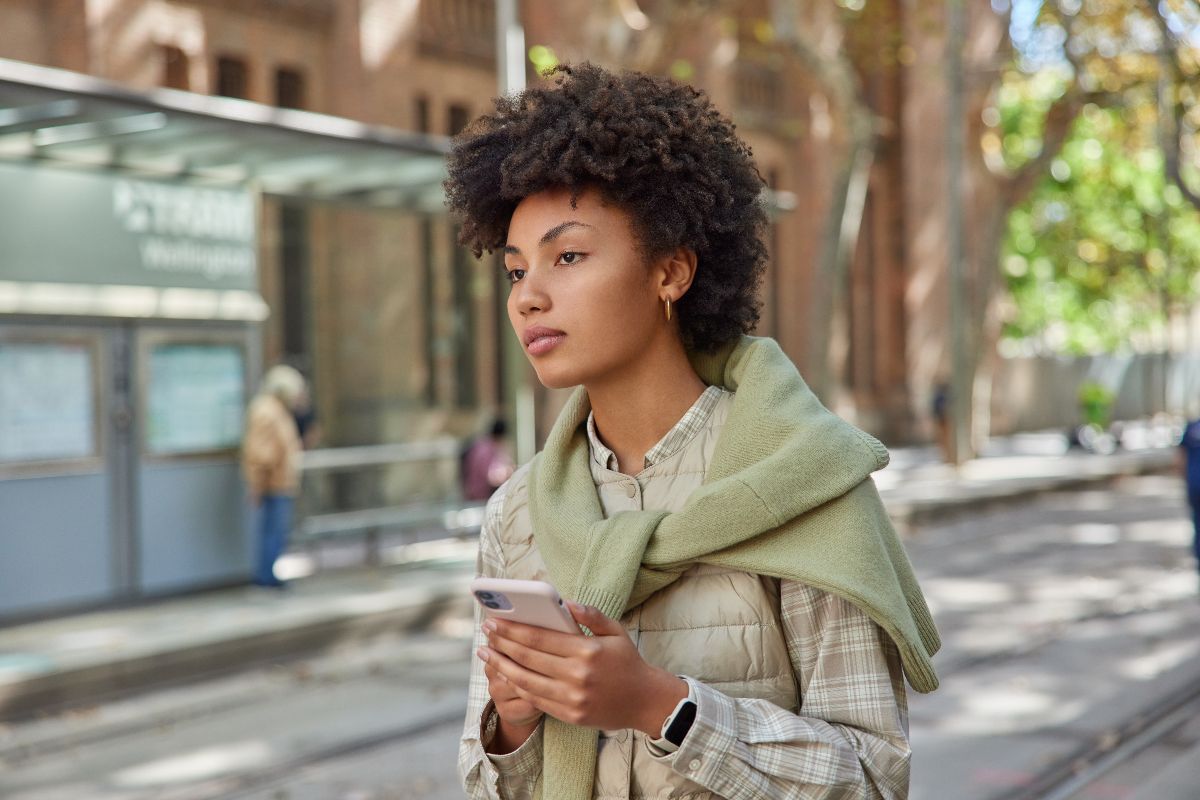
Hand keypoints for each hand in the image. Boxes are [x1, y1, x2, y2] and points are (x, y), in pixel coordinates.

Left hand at [478, 601, 687, 734]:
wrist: (645, 701)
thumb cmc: (628, 662)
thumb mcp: (615, 631)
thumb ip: (591, 615)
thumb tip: (565, 602)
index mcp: (587, 650)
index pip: (539, 638)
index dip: (512, 629)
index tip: (494, 620)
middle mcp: (577, 675)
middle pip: (528, 657)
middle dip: (502, 644)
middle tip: (485, 633)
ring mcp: (572, 698)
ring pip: (526, 680)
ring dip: (502, 666)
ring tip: (486, 655)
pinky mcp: (570, 715)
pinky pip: (536, 699)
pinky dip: (517, 686)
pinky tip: (506, 674)